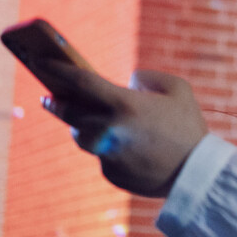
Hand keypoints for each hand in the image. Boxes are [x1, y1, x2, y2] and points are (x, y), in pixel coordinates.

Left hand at [38, 60, 209, 197]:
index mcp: (123, 104)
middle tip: (48, 97)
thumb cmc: (189, 127)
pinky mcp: (110, 174)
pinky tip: (124, 146)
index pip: (78, 81)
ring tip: (85, 118)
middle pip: (69, 111)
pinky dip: (108, 148)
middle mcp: (108, 129)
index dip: (56, 69)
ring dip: (80, 124)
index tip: (39, 61)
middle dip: (55, 102)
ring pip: (81, 135)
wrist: (196, 174)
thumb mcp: (177, 89)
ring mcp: (106, 154)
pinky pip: (101, 155)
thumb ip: (145, 78)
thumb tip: (127, 83)